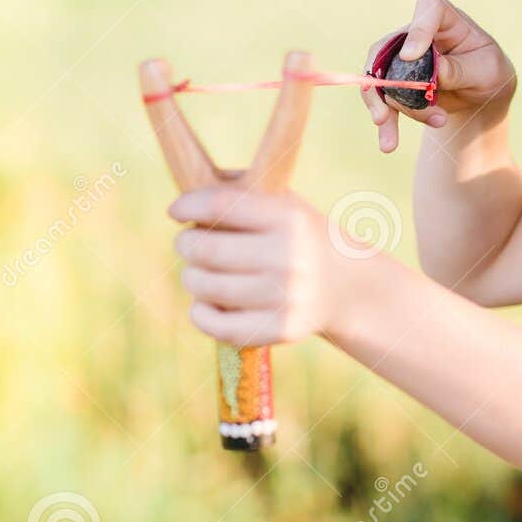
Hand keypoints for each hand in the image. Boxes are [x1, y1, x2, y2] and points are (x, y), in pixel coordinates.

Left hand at [167, 186, 382, 347]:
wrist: (346, 286)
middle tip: (188, 243)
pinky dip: (200, 312)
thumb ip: (238, 191)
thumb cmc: (299, 237)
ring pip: (204, 286)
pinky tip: (207, 302)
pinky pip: (214, 324)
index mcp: (288, 217)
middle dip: (186, 243)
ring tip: (201, 272)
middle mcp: (289, 256)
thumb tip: (186, 201)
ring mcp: (284, 296)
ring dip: (192, 277)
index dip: (188, 206)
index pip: (220, 206)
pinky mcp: (278, 330)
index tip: (175, 211)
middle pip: (205, 249)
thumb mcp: (283, 203)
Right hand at [361, 0, 517, 152]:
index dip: (417, 30)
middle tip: (385, 109)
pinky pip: (384, 99)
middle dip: (383, 80)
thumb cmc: (488, 71)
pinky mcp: (397, 81)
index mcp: (447, 19)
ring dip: (389, 108)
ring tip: (405, 132)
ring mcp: (402, 58)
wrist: (481, 94)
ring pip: (382, 79)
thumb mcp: (484, 71)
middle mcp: (418, 33)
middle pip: (389, 48)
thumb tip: (432, 73)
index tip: (411, 56)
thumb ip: (458, 70)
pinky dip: (387, 122)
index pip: (429, 9)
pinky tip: (388, 144)